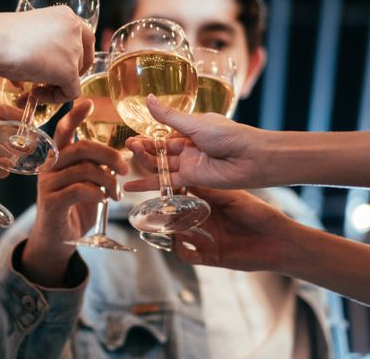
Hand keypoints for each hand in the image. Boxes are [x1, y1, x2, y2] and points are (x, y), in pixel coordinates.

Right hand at [0, 6, 94, 102]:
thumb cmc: (0, 36)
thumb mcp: (26, 36)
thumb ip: (38, 49)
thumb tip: (26, 76)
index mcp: (66, 16)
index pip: (84, 39)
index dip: (73, 56)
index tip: (56, 66)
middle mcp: (75, 29)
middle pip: (82, 59)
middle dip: (65, 73)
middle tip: (44, 81)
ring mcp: (74, 50)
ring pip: (76, 78)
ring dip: (56, 86)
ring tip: (32, 88)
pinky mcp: (69, 71)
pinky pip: (71, 93)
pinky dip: (55, 98)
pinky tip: (35, 95)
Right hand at [0, 96, 21, 179]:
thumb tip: (14, 135)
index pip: (16, 115)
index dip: (25, 132)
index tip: (25, 143)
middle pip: (16, 134)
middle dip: (20, 149)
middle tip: (16, 159)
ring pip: (10, 151)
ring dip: (10, 162)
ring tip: (1, 165)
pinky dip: (1, 171)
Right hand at [21, 100, 128, 285]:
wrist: (56, 240)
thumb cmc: (74, 208)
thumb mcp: (85, 183)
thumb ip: (94, 167)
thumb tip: (120, 156)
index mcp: (58, 158)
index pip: (64, 130)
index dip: (75, 115)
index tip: (89, 103)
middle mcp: (49, 167)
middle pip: (80, 148)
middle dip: (108, 154)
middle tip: (125, 167)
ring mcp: (48, 184)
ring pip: (83, 169)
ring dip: (108, 180)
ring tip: (117, 193)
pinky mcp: (52, 203)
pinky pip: (79, 190)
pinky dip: (98, 194)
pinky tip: (104, 200)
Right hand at [124, 94, 266, 191]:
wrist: (251, 158)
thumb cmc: (230, 136)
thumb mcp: (195, 124)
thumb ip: (169, 116)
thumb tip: (148, 98)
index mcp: (192, 130)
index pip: (163, 135)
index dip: (147, 137)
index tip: (131, 137)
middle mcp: (189, 148)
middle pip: (159, 151)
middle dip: (142, 149)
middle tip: (128, 146)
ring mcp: (189, 164)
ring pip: (160, 165)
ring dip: (143, 162)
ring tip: (128, 157)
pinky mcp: (191, 179)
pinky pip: (166, 182)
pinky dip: (148, 185)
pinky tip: (130, 187)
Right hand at [171, 187, 293, 271]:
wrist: (280, 242)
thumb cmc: (262, 215)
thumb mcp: (235, 198)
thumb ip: (211, 191)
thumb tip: (187, 178)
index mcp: (208, 203)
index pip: (182, 196)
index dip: (170, 192)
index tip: (159, 185)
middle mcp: (203, 220)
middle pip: (175, 216)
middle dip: (163, 212)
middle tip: (153, 208)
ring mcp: (204, 239)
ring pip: (176, 235)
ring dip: (167, 230)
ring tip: (161, 224)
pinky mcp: (208, 257)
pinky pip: (186, 255)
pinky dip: (179, 249)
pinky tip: (178, 241)